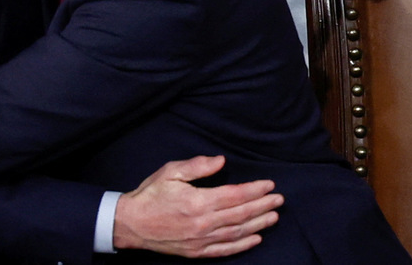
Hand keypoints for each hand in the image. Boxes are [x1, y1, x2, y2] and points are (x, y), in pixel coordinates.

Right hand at [113, 155, 282, 257]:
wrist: (131, 223)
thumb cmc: (151, 195)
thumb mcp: (171, 172)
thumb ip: (197, 166)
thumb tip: (221, 161)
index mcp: (198, 202)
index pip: (235, 195)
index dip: (255, 190)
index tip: (269, 185)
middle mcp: (203, 223)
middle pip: (241, 214)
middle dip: (263, 206)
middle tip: (279, 200)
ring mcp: (201, 240)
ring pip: (237, 232)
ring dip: (258, 224)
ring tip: (274, 216)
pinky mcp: (197, 251)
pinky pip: (225, 250)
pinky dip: (243, 245)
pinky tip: (256, 239)